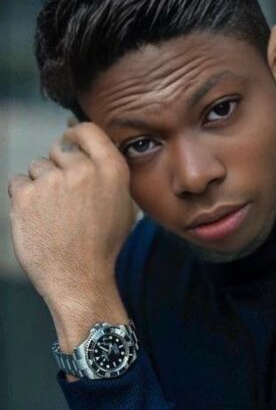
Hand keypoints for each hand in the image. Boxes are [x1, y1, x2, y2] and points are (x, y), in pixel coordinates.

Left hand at [7, 122, 134, 304]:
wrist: (79, 278)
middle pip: (59, 149)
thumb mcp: (122, 206)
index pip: (87, 130)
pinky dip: (24, 199)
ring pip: (37, 167)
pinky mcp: (26, 194)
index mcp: (111, 171)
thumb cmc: (101, 247)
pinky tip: (39, 220)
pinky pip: (18, 183)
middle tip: (66, 201)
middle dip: (59, 169)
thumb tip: (84, 142)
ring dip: (41, 186)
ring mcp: (52, 181)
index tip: (71, 144)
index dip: (76, 136)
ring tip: (54, 215)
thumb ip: (107, 172)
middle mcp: (82, 170)